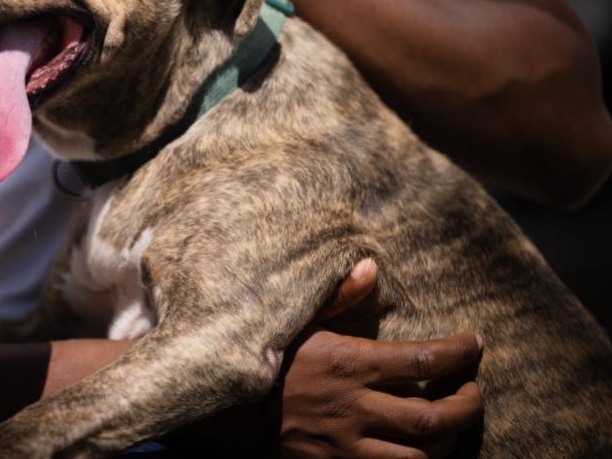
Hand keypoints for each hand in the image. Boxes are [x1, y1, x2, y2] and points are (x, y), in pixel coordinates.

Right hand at [280, 260, 484, 457]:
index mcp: (349, 364)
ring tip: (452, 425)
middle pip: (433, 417)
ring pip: (420, 456)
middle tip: (474, 393)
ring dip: (447, 442)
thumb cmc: (273, 359)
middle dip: (467, 406)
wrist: (233, 410)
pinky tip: (424, 450)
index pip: (421, 359)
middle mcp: (354, 407)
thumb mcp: (301, 321)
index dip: (458, 353)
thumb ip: (338, 296)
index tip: (474, 344)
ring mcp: (348, 446)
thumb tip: (371, 266)